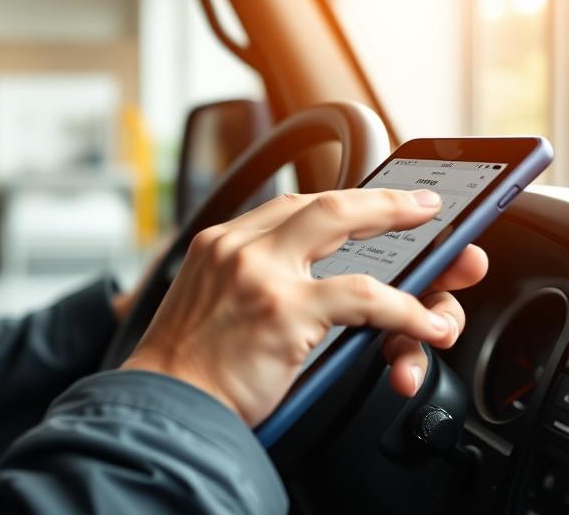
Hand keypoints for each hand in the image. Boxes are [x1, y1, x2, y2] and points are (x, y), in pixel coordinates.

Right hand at [121, 189, 486, 426]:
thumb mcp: (206, 305)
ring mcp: (259, 273)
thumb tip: (300, 286)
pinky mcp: (283, 309)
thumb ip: (242, 283)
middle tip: (417, 203)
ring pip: (343, 223)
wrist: (163, 406)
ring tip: (442, 254)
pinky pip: (364, 297)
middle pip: (318, 201)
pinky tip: (425, 323)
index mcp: (217, 244)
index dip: (334, 203)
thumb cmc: (185, 371)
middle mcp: (236, 246)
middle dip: (378, 199)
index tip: (363, 205)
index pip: (285, 207)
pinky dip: (405, 309)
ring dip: (398, 227)